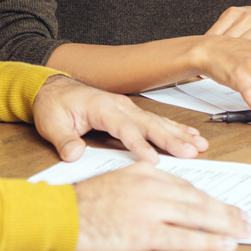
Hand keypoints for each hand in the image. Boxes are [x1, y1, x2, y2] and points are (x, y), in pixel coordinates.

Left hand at [33, 75, 207, 162]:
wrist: (52, 88)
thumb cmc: (53, 105)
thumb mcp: (51, 123)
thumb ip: (64, 140)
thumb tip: (75, 154)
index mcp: (102, 107)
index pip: (124, 128)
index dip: (140, 145)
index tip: (153, 161)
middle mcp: (119, 105)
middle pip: (149, 124)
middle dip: (171, 139)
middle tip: (191, 152)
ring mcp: (127, 107)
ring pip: (157, 121)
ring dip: (179, 134)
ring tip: (199, 145)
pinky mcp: (130, 111)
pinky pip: (156, 119)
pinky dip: (175, 128)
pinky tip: (190, 135)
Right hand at [73, 161, 250, 250]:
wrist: (59, 214)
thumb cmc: (83, 201)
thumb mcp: (117, 180)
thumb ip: (143, 184)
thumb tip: (164, 192)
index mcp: (146, 172)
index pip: (186, 186)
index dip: (209, 198)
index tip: (226, 205)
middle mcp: (152, 186)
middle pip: (198, 199)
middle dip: (226, 210)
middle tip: (247, 219)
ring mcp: (149, 209)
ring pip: (198, 216)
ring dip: (226, 224)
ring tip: (245, 231)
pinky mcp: (144, 233)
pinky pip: (184, 238)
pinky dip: (208, 242)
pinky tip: (225, 245)